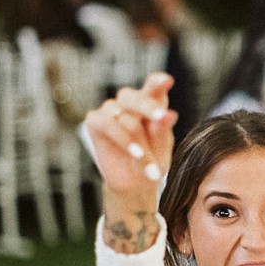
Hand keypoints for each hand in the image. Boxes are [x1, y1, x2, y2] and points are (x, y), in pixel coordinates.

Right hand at [83, 73, 176, 194]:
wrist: (134, 184)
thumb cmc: (152, 161)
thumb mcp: (161, 147)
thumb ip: (162, 130)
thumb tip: (169, 115)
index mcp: (151, 104)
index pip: (153, 88)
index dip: (157, 82)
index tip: (167, 81)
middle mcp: (129, 104)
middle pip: (132, 96)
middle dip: (148, 106)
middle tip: (161, 117)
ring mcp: (110, 112)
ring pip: (122, 115)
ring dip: (136, 139)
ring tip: (146, 158)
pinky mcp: (95, 122)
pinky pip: (106, 123)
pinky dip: (122, 139)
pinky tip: (135, 153)